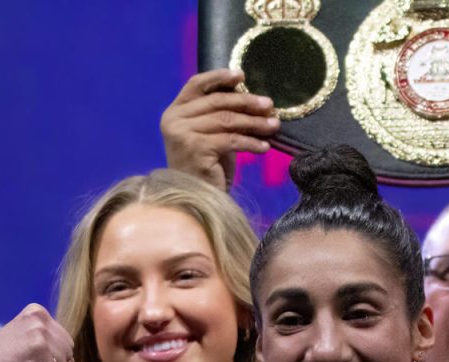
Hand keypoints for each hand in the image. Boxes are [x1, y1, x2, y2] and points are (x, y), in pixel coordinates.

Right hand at [0, 305, 72, 361]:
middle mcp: (39, 318)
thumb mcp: (29, 341)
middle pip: (69, 353)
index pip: (66, 343)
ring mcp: (39, 333)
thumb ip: (52, 341)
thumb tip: (73, 360)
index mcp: (37, 311)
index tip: (24, 354)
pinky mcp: (38, 351)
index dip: (50, 357)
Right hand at [161, 69, 277, 189]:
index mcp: (175, 111)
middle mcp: (174, 119)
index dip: (219, 77)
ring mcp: (182, 133)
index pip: (196, 85)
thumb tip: (254, 99)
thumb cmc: (207, 168)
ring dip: (255, 123)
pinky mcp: (196, 148)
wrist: (196, 200)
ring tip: (274, 125)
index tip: (242, 75)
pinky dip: (251, 143)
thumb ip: (221, 116)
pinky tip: (265, 147)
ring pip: (227, 120)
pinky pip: (231, 140)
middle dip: (247, 102)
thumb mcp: (212, 136)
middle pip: (217, 102)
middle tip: (270, 105)